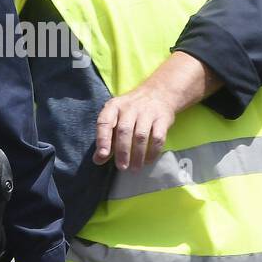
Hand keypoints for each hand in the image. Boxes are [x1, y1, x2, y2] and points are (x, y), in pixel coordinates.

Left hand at [94, 53, 220, 169]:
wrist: (158, 93)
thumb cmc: (131, 111)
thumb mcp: (116, 119)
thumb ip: (106, 139)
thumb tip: (98, 160)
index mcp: (114, 106)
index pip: (105, 122)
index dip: (103, 139)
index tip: (103, 155)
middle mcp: (130, 107)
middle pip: (124, 131)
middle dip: (122, 151)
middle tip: (122, 167)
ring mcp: (147, 112)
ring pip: (141, 136)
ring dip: (138, 155)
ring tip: (135, 168)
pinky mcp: (162, 118)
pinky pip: (158, 137)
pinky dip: (153, 151)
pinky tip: (148, 161)